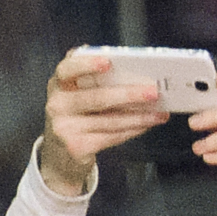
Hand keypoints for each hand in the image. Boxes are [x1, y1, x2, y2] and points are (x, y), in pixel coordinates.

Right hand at [39, 49, 168, 197]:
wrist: (61, 154)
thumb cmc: (80, 112)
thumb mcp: (81, 92)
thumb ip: (99, 79)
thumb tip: (142, 71)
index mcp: (60, 83)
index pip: (67, 68)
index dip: (87, 64)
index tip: (108, 62)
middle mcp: (57, 104)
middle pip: (97, 97)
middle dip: (129, 94)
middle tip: (154, 92)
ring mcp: (63, 128)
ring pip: (109, 120)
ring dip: (139, 116)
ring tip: (159, 112)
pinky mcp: (75, 147)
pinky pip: (110, 136)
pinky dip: (132, 130)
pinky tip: (146, 124)